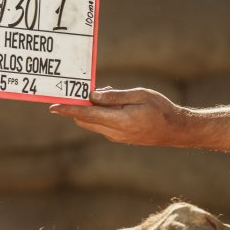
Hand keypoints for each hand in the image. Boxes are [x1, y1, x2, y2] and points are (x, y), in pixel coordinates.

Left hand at [48, 87, 193, 146]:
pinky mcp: (118, 138)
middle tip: (78, 92)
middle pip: (85, 119)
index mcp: (120, 120)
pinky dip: (99, 115)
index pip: (87, 114)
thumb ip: (114, 96)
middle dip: (77, 107)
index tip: (53, 107)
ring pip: (92, 123)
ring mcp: (116, 137)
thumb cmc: (161, 109)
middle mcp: (115, 132)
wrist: (176, 130)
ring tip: (105, 95)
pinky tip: (111, 104)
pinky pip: (101, 125)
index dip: (68, 109)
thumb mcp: (140, 95)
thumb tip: (92, 96)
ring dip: (90, 110)